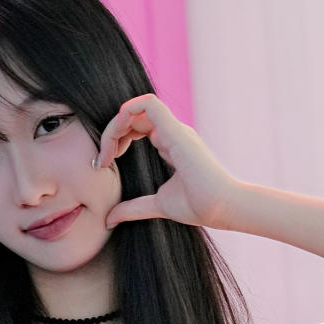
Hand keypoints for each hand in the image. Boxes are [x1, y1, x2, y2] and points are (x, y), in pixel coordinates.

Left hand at [95, 94, 239, 231]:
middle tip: (101, 160)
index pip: (135, 127)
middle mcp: (171, 132)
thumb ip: (133, 208)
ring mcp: (174, 129)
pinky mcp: (176, 131)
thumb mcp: (157, 205)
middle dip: (110, 133)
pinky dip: (127, 111)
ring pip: (136, 108)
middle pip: (132, 116)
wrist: (221, 208)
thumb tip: (109, 219)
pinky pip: (148, 104)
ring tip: (107, 152)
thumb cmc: (198, 205)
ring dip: (115, 125)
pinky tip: (117, 134)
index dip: (115, 139)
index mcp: (169, 143)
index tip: (104, 164)